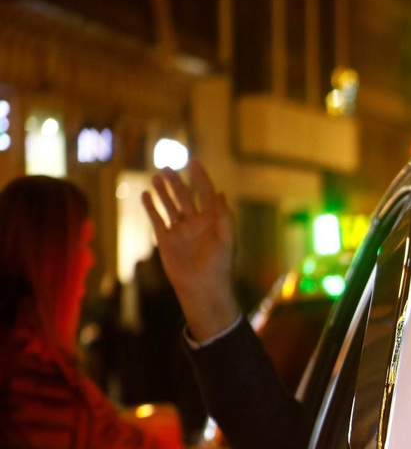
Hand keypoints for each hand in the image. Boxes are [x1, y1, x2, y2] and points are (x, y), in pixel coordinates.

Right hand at [141, 162, 240, 341]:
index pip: (206, 193)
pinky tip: (145, 195)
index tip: (193, 161)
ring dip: (163, 191)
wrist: (203, 287)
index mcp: (212, 220)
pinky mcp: (166, 239)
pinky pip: (157, 219)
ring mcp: (180, 230)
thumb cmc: (219, 265)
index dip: (201, 177)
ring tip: (156, 176)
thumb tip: (221, 193)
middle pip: (184, 196)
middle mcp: (196, 222)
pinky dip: (151, 207)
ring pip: (170, 205)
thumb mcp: (226, 239)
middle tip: (167, 167)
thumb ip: (224, 216)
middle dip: (176, 181)